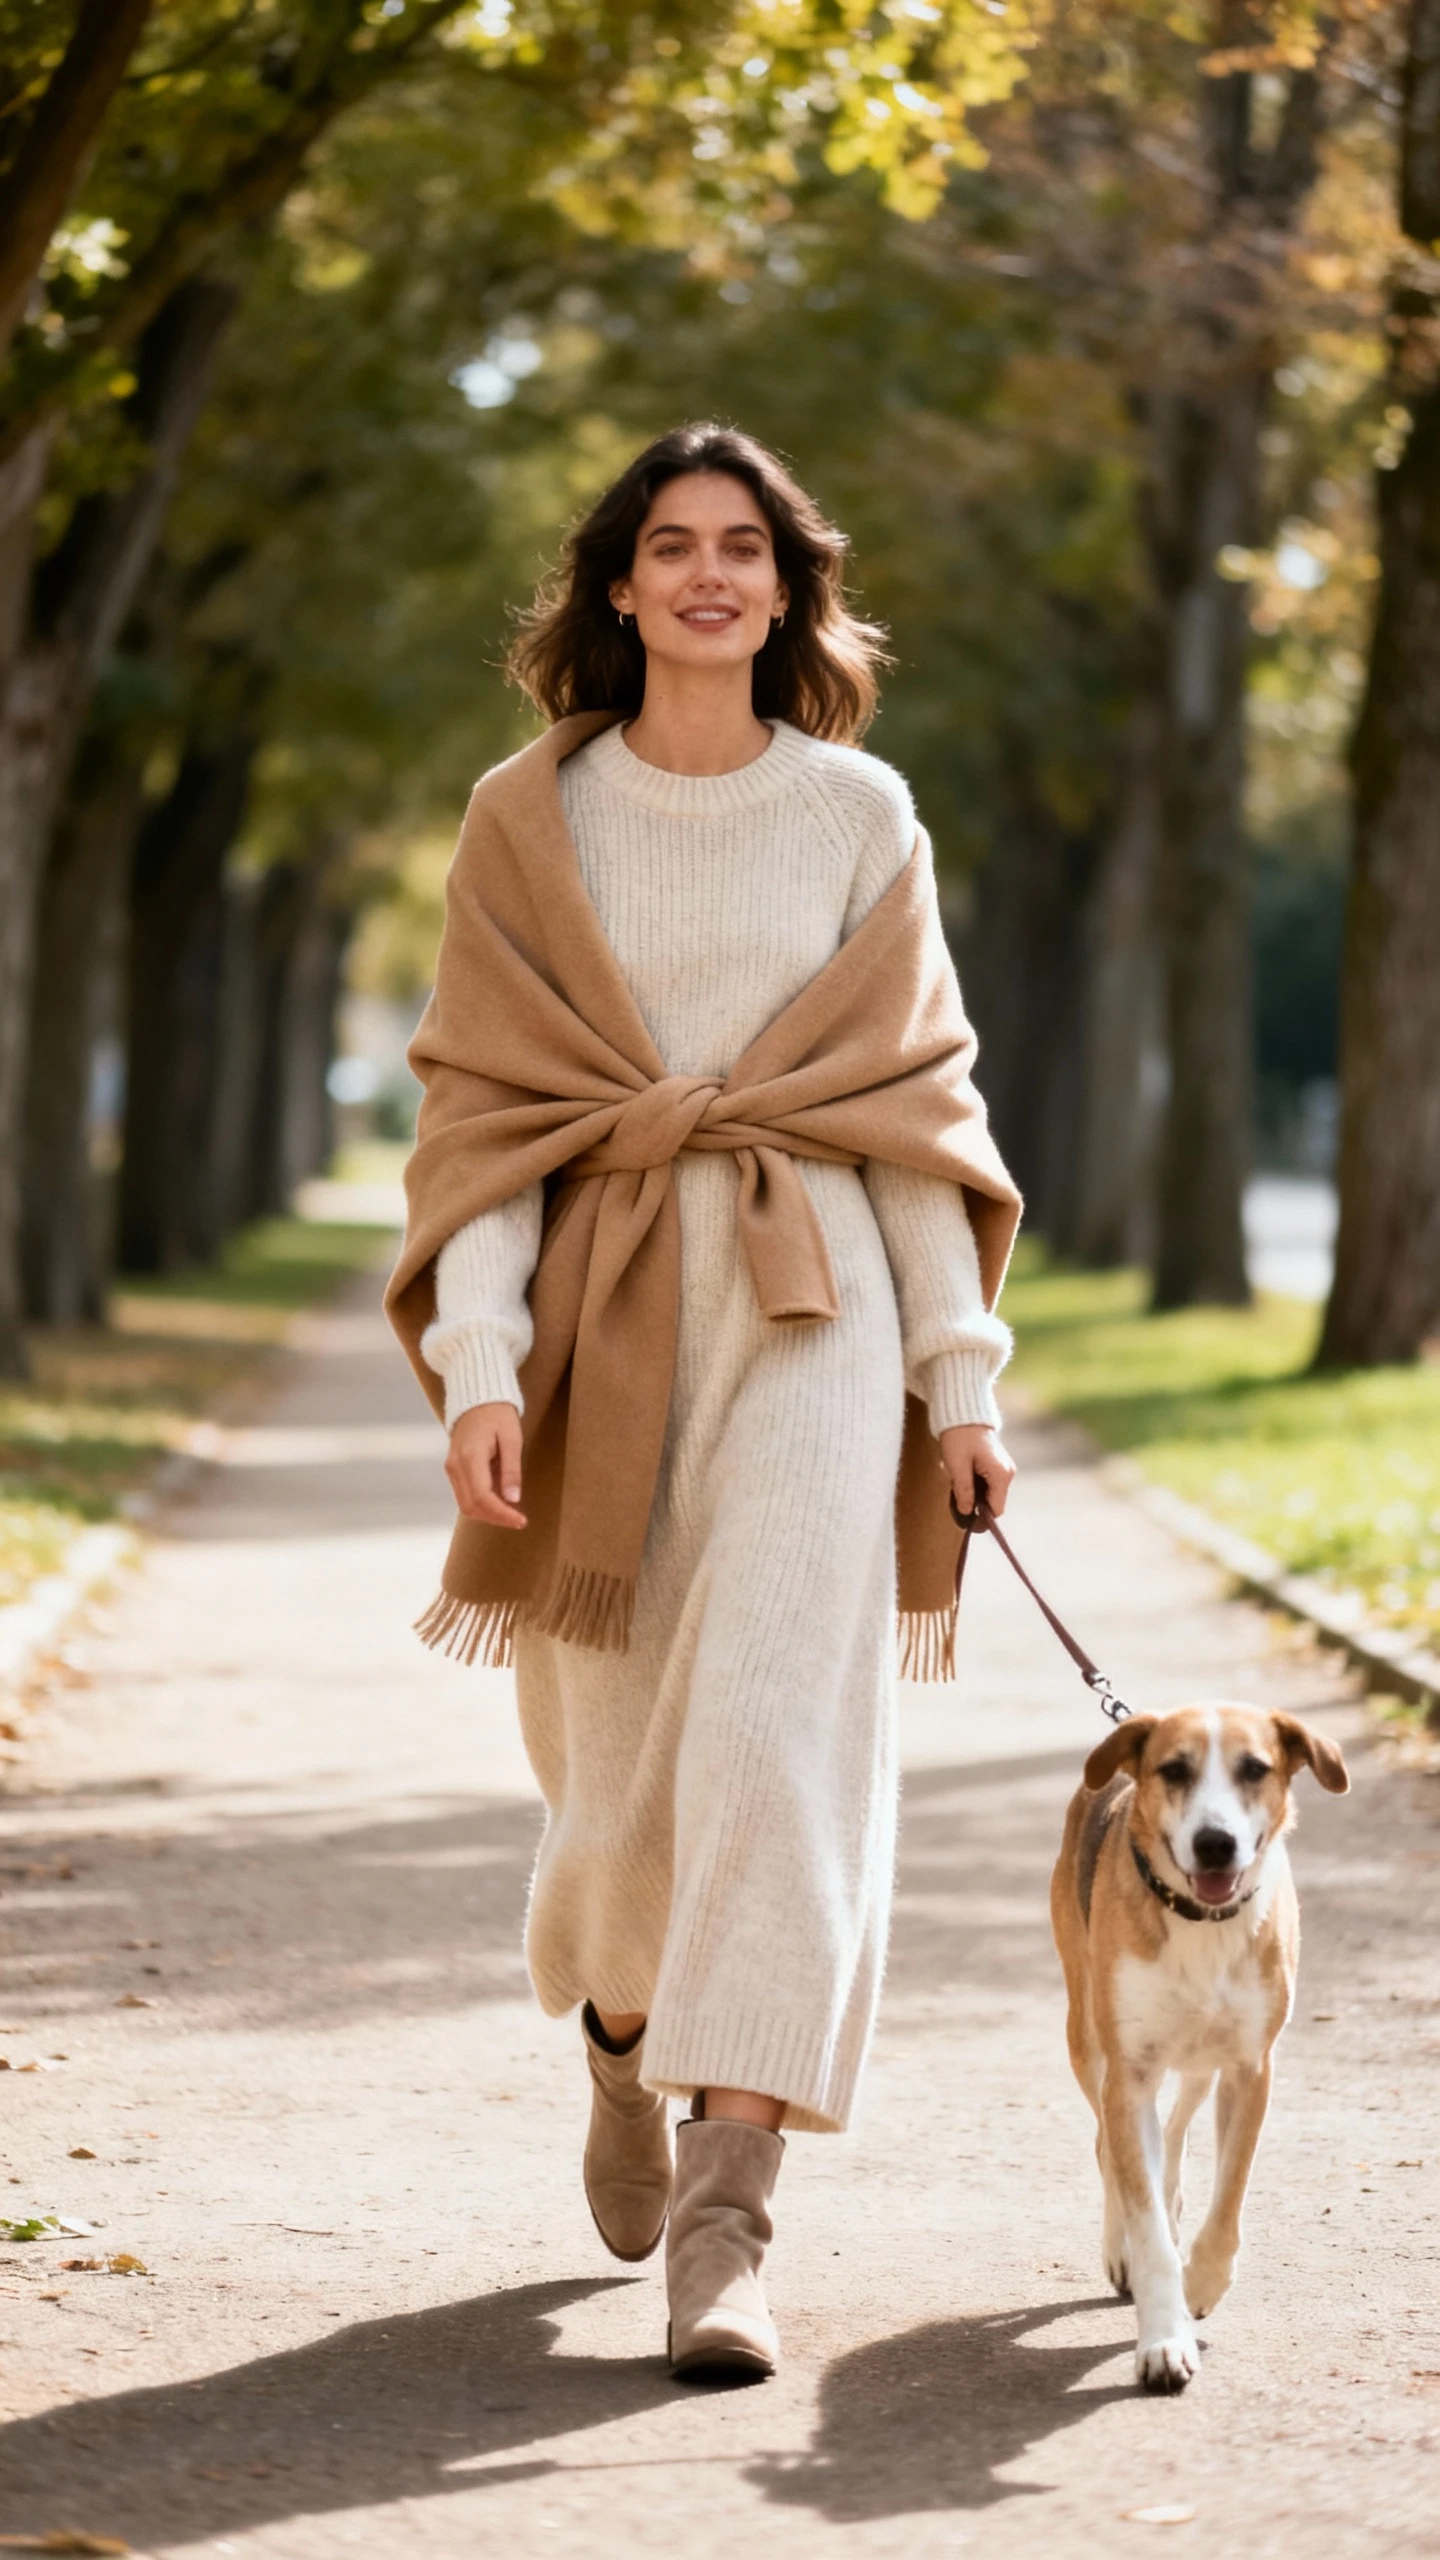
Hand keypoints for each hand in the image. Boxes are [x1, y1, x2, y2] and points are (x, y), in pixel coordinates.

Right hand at [446, 1401, 525, 1528]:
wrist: (477, 1398)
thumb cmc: (498, 1415)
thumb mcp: (512, 1439)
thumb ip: (511, 1470)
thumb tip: (513, 1500)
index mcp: (470, 1457)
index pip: (483, 1497)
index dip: (502, 1514)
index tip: (521, 1521)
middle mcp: (455, 1465)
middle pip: (471, 1506)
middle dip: (495, 1518)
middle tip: (519, 1520)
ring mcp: (451, 1467)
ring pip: (465, 1504)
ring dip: (488, 1514)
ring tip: (511, 1512)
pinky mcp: (452, 1468)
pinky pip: (464, 1495)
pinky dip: (481, 1503)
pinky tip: (499, 1500)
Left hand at [939, 1422, 1015, 1520]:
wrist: (961, 1413)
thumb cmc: (958, 1437)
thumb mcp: (957, 1466)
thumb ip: (964, 1491)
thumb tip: (966, 1513)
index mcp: (1001, 1475)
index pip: (996, 1509)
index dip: (981, 1518)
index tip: (963, 1520)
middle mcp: (1007, 1472)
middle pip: (992, 1502)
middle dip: (974, 1503)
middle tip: (954, 1496)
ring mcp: (1003, 1468)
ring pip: (988, 1493)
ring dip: (972, 1492)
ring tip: (955, 1480)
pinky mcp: (995, 1463)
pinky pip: (986, 1482)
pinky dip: (973, 1483)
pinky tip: (960, 1473)